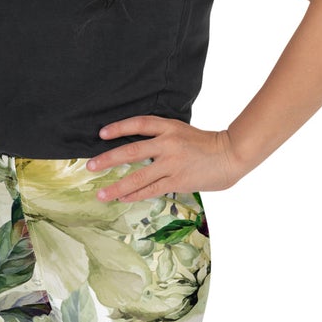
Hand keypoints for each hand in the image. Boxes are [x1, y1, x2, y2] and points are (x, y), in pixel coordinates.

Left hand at [85, 116, 246, 201]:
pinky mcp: (178, 181)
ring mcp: (172, 164)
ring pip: (138, 177)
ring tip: (100, 194)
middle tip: (90, 166)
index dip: (119, 127)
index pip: (139, 123)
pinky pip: (151, 190)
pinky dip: (135, 195)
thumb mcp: (182, 132)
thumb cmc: (206, 144)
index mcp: (169, 127)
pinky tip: (122, 198)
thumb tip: (137, 148)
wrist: (231, 155)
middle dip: (108, 160)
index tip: (101, 133)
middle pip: (131, 151)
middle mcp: (168, 144)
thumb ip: (162, 137)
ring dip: (117, 186)